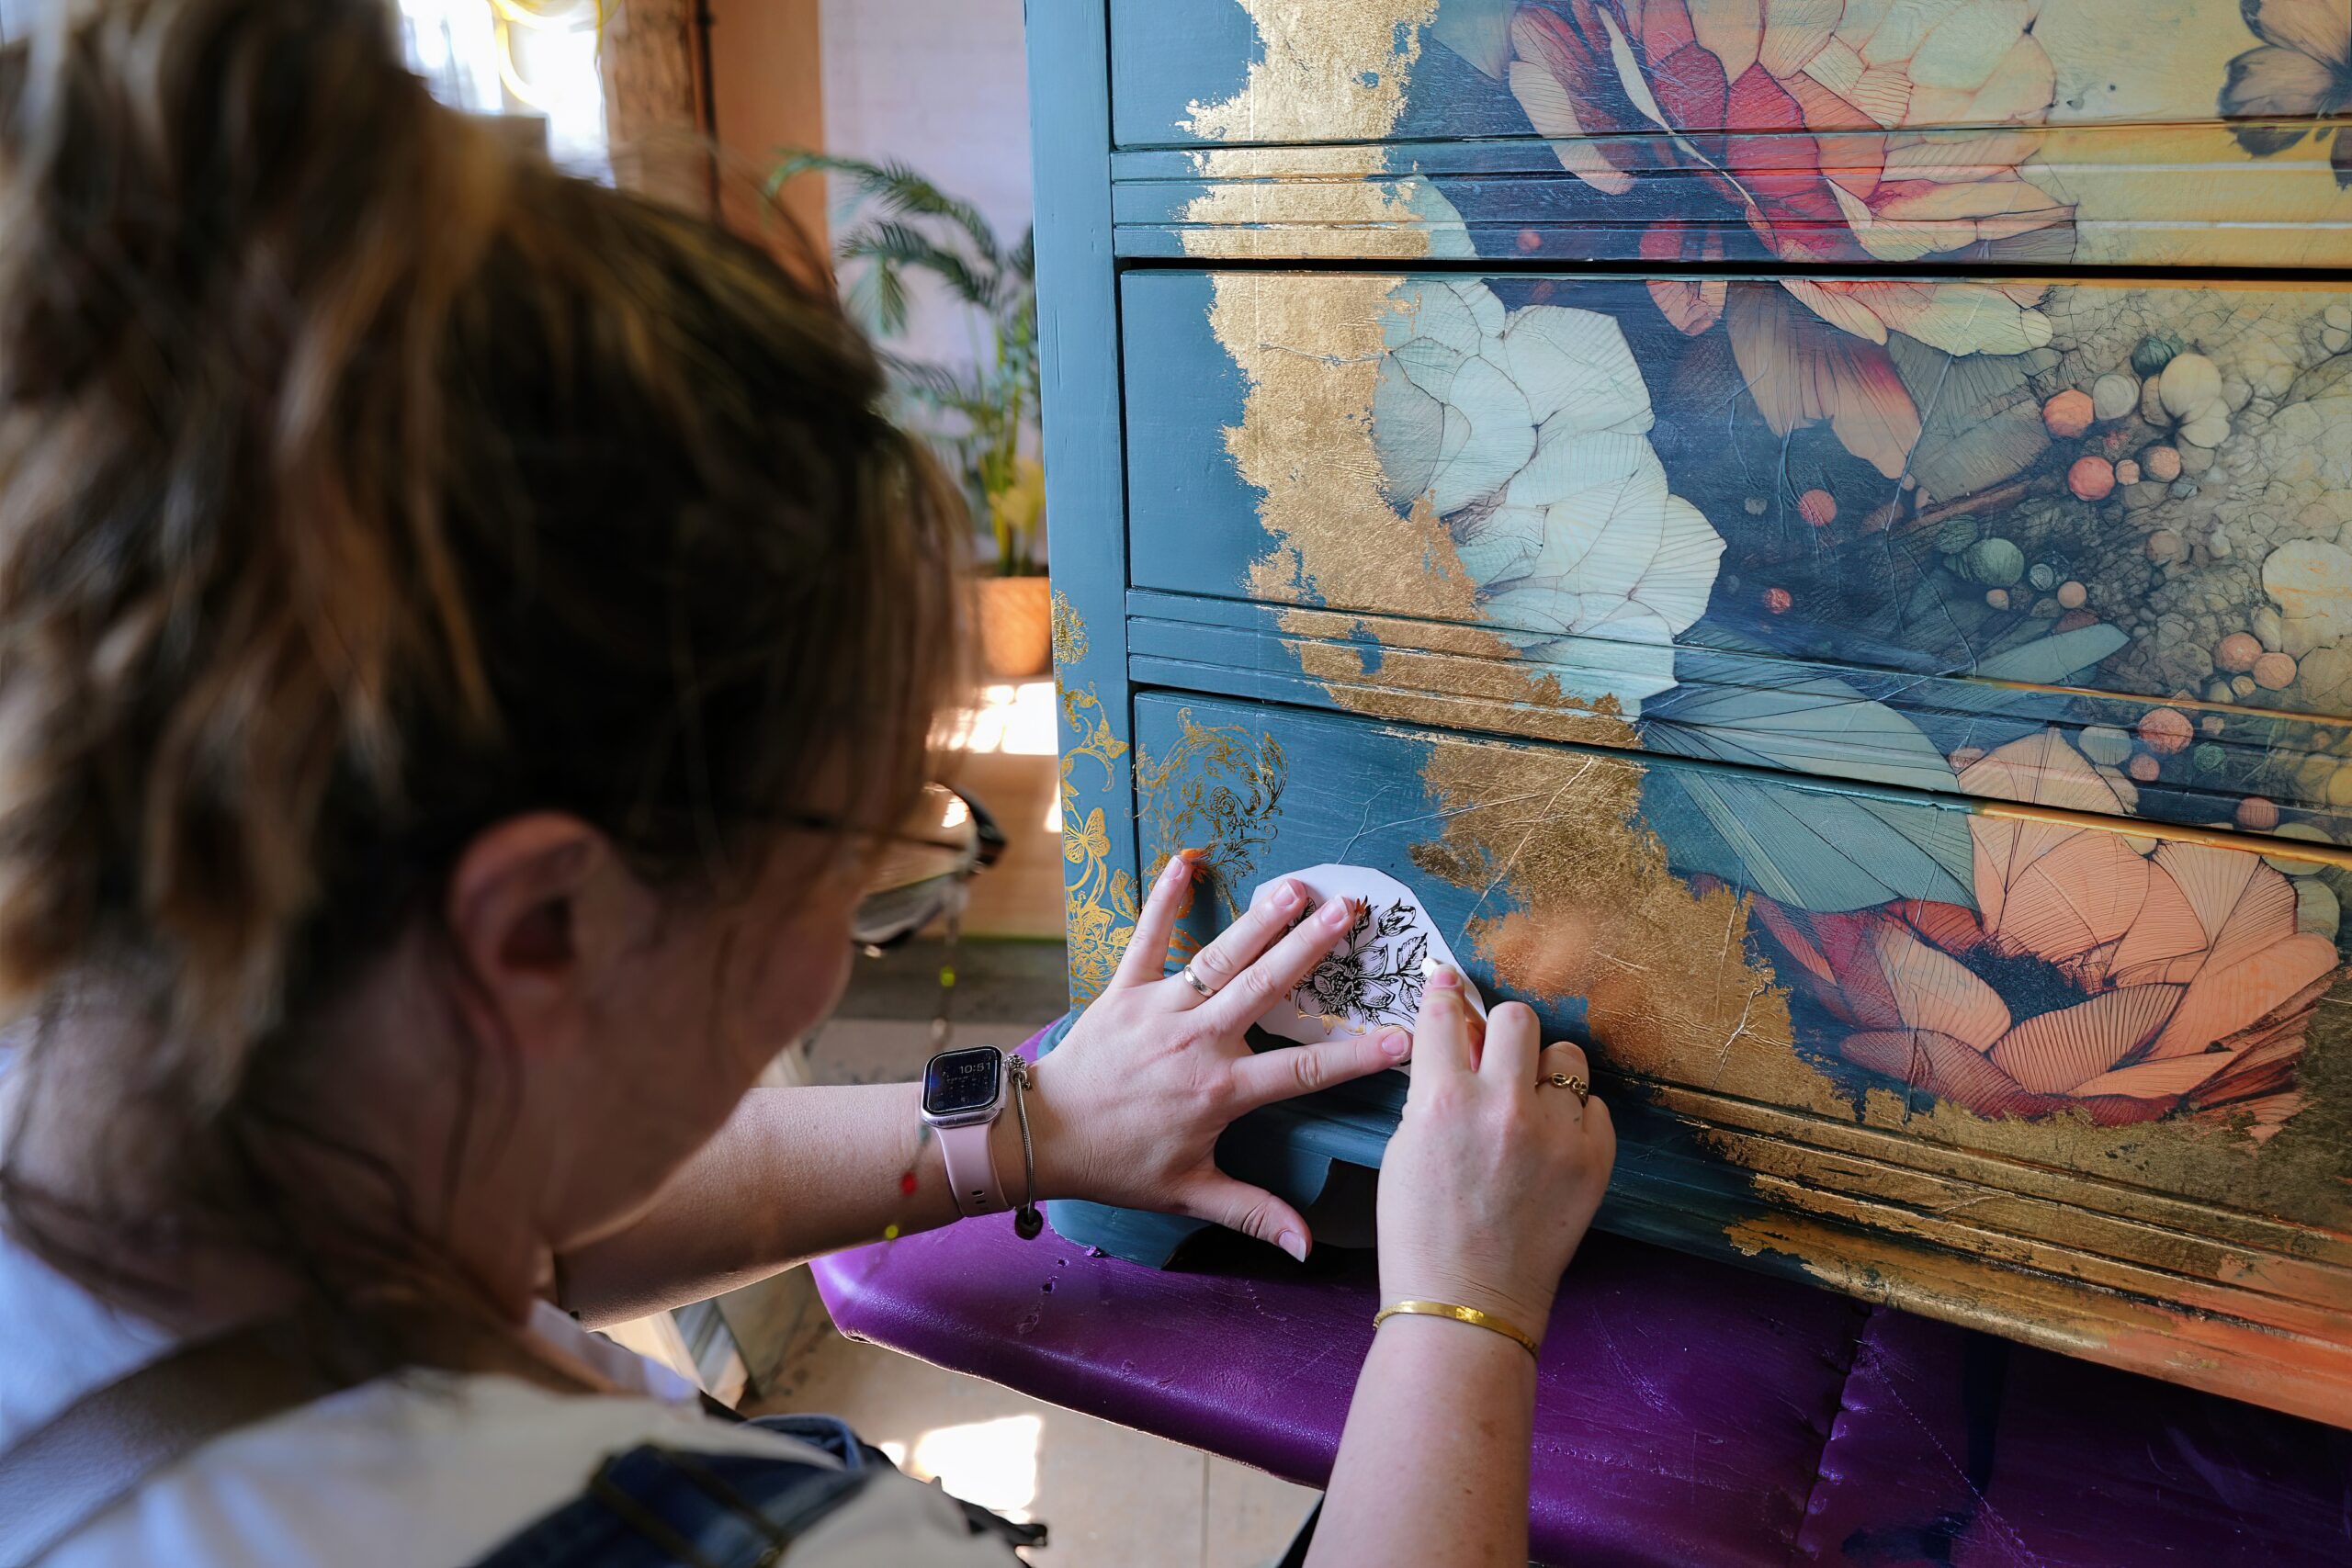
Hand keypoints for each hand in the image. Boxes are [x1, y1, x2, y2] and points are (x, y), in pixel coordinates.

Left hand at [1027, 852, 1410, 1258]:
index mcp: (1221, 1091)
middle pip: (1267, 987)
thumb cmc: (1118, 1165)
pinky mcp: (1124, 990)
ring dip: (1261, 919)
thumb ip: (1254, 1213)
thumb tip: (1308, 1248)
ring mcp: (1161, 1009)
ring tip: (1298, 886)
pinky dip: (1165, 901)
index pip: (1303, 1071)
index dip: (1356, 1057)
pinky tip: (1187, 861)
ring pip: (1220, 957)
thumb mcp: (1190, 1194)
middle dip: (1313, 947)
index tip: (1402, 1037)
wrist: (1041, 1137)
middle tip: (1352, 910)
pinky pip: (1147, 939)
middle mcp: (1199, 1041)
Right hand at [1373, 971, 1614, 1337]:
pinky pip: (1594, 1108)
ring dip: (1544, 1072)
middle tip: (1496, 1053)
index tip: (1449, 986)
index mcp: (1443, 1100)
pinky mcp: (1594, 1162)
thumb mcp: (1404, 1148)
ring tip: (1530, 1105)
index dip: (1444, 993)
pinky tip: (1551, 1144)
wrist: (1464, 1303)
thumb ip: (1432, 1090)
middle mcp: (1504, 1107)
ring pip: (1565, 1057)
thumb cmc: (1420, 1231)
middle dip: (1502, 1030)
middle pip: (1517, 1018)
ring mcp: (1556, 1134)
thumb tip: (1457, 1042)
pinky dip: (1573, 1118)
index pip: (1445, 1014)